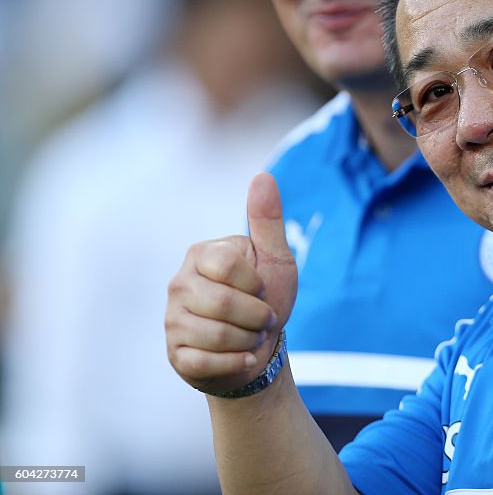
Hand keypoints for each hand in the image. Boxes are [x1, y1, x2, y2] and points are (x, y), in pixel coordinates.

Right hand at [165, 173, 296, 394]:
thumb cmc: (267, 297)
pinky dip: (237, 362)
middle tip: (262, 318)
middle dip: (257, 317)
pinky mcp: (175, 353)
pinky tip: (243, 356)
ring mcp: (172, 319)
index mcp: (201, 254)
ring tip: (251, 335)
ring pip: (216, 335)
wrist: (261, 346)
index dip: (256, 285)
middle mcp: (179, 283)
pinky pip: (206, 362)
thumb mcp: (275, 257)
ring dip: (249, 340)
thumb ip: (267, 220)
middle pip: (222, 304)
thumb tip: (262, 176)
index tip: (263, 290)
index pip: (228, 266)